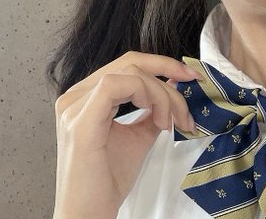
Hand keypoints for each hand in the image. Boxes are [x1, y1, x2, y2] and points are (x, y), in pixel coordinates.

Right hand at [52, 51, 200, 218]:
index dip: (163, 65)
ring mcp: (74, 106)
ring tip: (170, 121)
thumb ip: (152, 109)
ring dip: (162, 93)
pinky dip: (147, 96)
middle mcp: (75, 96)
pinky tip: (157, 120)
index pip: (128, 64)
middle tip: (190, 94)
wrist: (88, 215)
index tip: (190, 78)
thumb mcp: (138, 136)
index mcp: (85, 96)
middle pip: (131, 62)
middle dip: (169, 74)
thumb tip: (175, 86)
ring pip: (131, 73)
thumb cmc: (108, 181)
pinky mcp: (81, 121)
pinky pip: (117, 85)